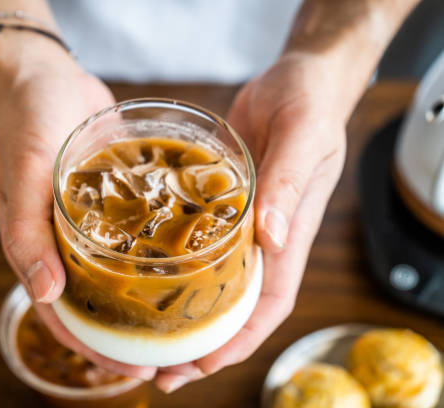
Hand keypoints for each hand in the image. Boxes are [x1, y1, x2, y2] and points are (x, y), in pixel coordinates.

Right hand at [0, 39, 156, 380]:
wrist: (44, 76)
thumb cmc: (26, 125)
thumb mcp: (24, 177)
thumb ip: (28, 234)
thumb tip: (45, 294)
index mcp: (40, 247)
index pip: (66, 315)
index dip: (97, 347)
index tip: (135, 368)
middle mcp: (67, 242)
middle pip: (98, 301)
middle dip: (130, 330)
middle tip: (171, 349)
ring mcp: (93, 221)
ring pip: (119, 272)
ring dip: (145, 296)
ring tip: (185, 314)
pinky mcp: (115, 196)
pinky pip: (135, 232)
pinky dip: (155, 250)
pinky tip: (187, 258)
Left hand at [155, 52, 347, 391]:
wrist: (299, 80)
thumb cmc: (309, 105)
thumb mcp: (302, 137)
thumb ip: (286, 185)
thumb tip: (268, 238)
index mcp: (288, 233)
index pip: (269, 304)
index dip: (240, 340)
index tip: (204, 364)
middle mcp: (263, 237)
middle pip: (237, 305)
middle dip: (205, 343)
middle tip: (163, 370)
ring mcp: (241, 223)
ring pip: (215, 281)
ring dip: (187, 313)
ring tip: (147, 337)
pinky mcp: (220, 202)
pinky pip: (198, 243)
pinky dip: (177, 266)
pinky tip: (145, 273)